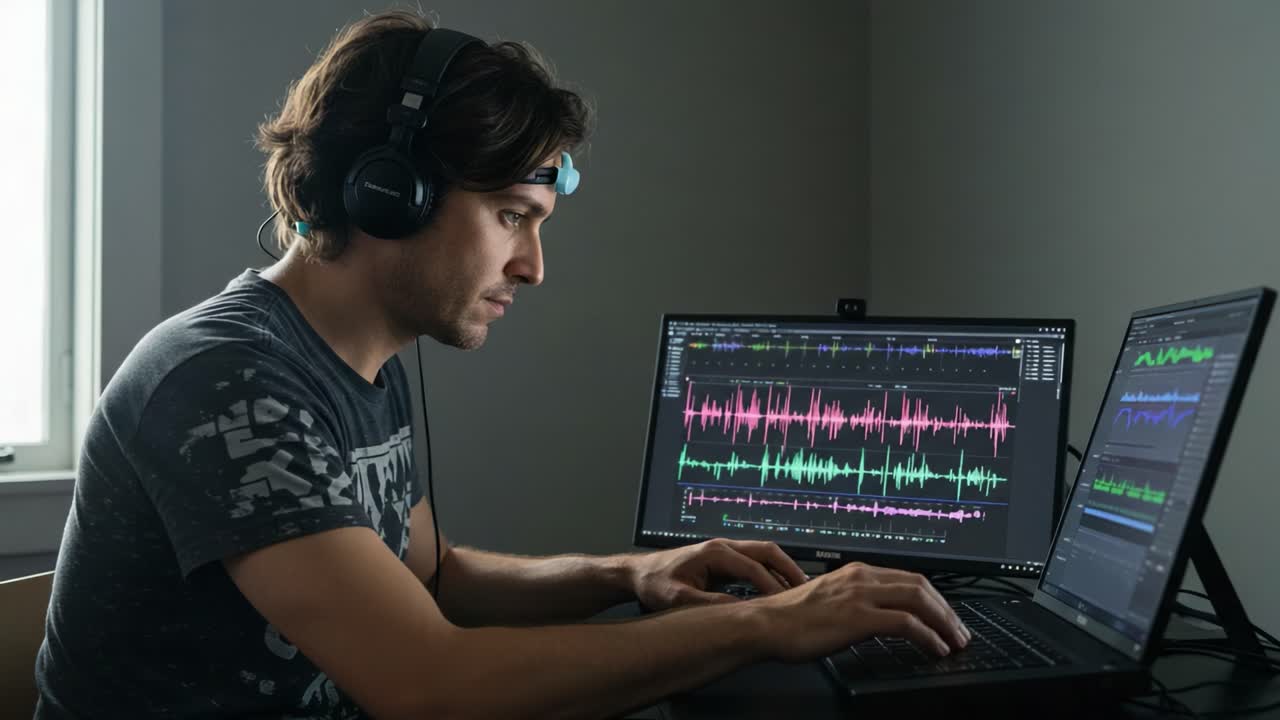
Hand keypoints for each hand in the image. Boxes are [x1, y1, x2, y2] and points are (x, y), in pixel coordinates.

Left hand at [628, 539, 808, 610]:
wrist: (639, 574)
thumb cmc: (655, 583)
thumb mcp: (679, 598)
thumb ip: (709, 604)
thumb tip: (739, 612)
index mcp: (714, 553)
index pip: (753, 568)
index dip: (772, 586)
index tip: (786, 604)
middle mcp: (723, 547)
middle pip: (766, 551)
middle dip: (788, 568)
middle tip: (806, 589)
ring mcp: (724, 551)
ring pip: (763, 554)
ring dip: (782, 569)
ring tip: (799, 590)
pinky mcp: (724, 560)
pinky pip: (754, 562)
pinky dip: (771, 572)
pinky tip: (779, 589)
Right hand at [754, 561, 968, 661]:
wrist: (765, 623)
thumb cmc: (788, 618)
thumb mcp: (828, 602)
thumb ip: (853, 603)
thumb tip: (875, 619)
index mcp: (855, 572)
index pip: (907, 578)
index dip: (933, 598)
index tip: (944, 615)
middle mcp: (861, 577)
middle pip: (921, 586)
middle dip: (946, 609)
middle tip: (959, 631)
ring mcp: (861, 595)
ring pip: (919, 600)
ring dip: (944, 622)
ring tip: (955, 641)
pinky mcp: (859, 617)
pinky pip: (907, 623)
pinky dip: (928, 636)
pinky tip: (936, 648)